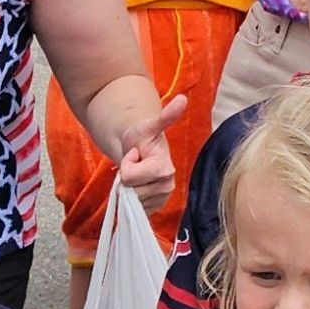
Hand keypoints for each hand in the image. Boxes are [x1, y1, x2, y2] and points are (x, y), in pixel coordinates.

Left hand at [118, 95, 185, 213]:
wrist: (140, 148)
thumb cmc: (142, 136)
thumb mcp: (149, 125)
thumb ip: (166, 116)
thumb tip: (183, 99)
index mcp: (166, 169)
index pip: (130, 176)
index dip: (127, 164)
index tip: (134, 153)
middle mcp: (167, 186)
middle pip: (130, 191)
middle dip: (127, 176)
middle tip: (135, 163)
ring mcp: (161, 199)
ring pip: (130, 201)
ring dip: (128, 186)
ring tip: (136, 172)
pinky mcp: (154, 208)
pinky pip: (133, 209)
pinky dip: (130, 198)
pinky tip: (137, 184)